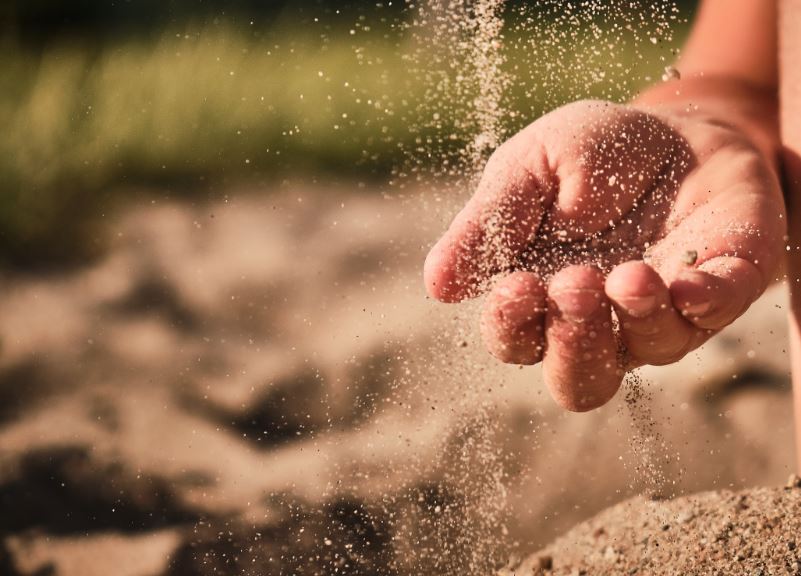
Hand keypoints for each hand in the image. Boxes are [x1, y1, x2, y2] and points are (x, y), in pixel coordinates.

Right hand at [424, 99, 785, 410]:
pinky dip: (702, 303)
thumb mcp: (528, 168)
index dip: (512, 325)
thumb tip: (437, 284)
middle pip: (579, 379)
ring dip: (634, 320)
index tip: (515, 285)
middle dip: (573, 343)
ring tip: (626, 274)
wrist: (672, 127)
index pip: (517, 340)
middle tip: (572, 285)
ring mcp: (663, 312)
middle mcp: (601, 320)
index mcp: (542, 297)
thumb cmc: (587, 155)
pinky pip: (716, 314)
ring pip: (648, 352)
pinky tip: (687, 282)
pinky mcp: (722, 286)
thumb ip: (490, 222)